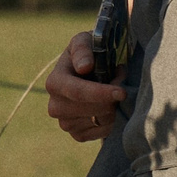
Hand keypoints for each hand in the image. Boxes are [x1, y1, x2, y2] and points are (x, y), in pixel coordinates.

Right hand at [45, 30, 126, 144]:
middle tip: (118, 83)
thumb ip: (83, 49)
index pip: (78, 92)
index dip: (101, 93)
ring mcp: (65, 123)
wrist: (87, 72)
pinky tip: (107, 107)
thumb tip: (84, 67)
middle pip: (93, 109)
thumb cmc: (88, 54)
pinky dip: (111, 120)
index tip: (122, 92)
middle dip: (111, 98)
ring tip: (111, 94)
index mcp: (54, 83)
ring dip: (113, 107)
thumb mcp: (84, 41)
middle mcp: (55, 106)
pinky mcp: (77, 134)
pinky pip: (102, 132)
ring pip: (100, 121)